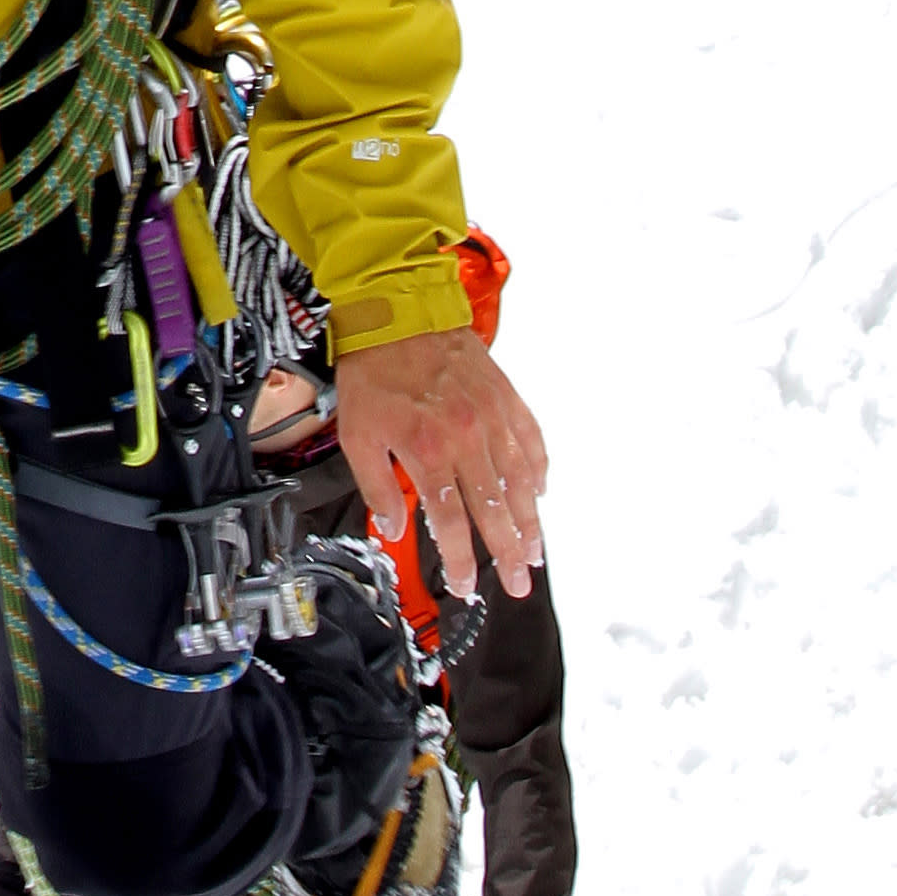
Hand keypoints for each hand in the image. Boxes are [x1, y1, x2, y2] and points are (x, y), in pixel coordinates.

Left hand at [332, 331, 546, 605]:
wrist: (398, 309)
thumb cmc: (374, 370)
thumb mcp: (356, 434)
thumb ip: (377, 486)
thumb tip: (393, 527)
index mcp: (428, 449)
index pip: (452, 522)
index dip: (461, 560)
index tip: (465, 586)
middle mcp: (467, 436)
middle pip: (495, 510)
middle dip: (509, 554)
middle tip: (519, 583)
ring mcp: (492, 416)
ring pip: (520, 481)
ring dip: (530, 521)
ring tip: (536, 551)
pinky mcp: (505, 396)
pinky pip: (530, 440)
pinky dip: (538, 469)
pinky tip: (540, 491)